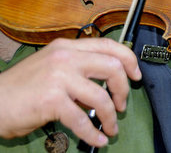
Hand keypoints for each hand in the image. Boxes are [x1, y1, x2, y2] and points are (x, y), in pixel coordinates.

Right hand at [0, 37, 141, 147]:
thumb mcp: (51, 66)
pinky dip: (93, 132)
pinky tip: (97, 139)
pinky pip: (82, 119)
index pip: (109, 46)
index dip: (129, 60)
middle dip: (123, 89)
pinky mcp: (52, 100)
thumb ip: (78, 68)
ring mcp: (59, 77)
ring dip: (111, 116)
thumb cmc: (21, 88)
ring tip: (110, 126)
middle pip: (112, 67)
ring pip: (101, 96)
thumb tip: (107, 83)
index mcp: (67, 47)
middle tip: (121, 104)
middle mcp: (65, 57)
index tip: (136, 75)